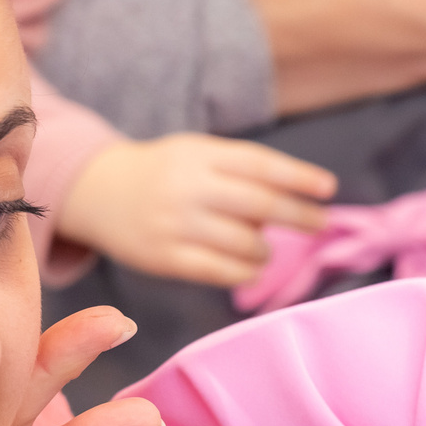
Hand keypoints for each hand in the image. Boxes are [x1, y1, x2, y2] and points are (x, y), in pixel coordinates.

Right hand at [57, 133, 336, 285]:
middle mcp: (188, 188)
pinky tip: (251, 268)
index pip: (260, 164)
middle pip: (259, 205)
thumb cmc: (163, 173)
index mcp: (199, 154)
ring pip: (243, 243)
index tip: (328, 189)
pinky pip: (219, 271)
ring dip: (265, 248)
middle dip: (299, 216)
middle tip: (320, 223)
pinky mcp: (164, 258)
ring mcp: (175, 225)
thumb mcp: (195, 153)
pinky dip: (245, 272)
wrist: (97, 193)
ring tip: (265, 248)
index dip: (298, 177)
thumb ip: (239, 170)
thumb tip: (295, 201)